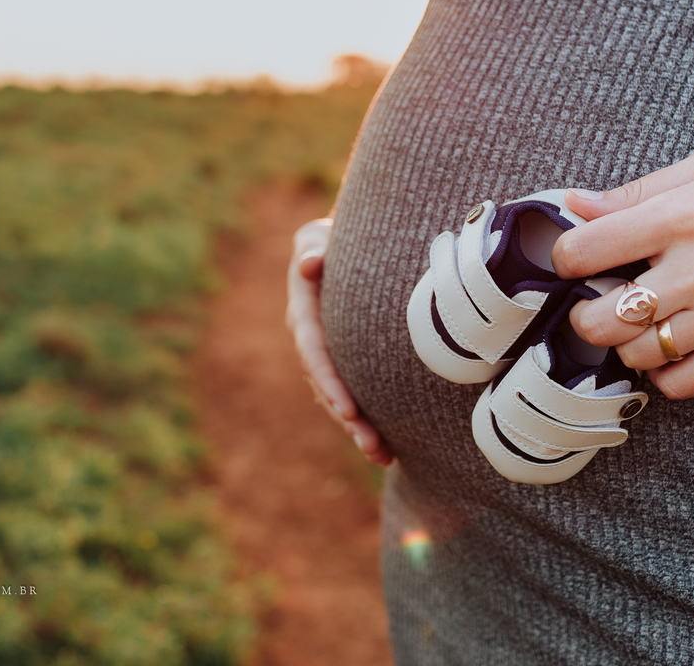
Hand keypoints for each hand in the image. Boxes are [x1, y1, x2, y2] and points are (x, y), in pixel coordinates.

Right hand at [286, 217, 392, 464]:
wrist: (341, 245)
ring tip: (382, 456)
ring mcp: (329, 355)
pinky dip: (369, 420)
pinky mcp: (346, 363)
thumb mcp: (315, 236)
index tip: (347, 408)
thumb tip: (311, 264)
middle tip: (372, 445)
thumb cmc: (331, 238)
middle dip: (348, 418)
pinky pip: (355, 395)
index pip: (315, 353)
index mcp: (303, 314)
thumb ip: (313, 248)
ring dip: (359, 429)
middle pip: (328, 387)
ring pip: (340, 398)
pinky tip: (390, 448)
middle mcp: (312, 341)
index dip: (329, 382)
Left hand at [551, 148, 693, 399]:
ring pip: (638, 355)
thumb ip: (636, 191)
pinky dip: (664, 373)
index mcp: (680, 218)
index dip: (567, 258)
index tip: (576, 260)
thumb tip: (574, 204)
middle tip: (600, 304)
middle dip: (587, 315)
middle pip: (603, 319)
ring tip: (641, 323)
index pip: (585, 251)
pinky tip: (670, 348)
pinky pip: (680, 384)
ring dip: (627, 343)